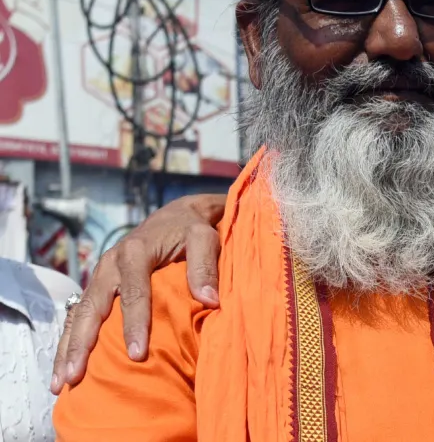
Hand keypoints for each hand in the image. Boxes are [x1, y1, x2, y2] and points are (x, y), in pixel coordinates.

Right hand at [50, 193, 226, 392]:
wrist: (176, 215)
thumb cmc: (192, 230)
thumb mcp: (204, 238)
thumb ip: (206, 265)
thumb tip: (210, 301)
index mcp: (135, 252)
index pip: (134, 293)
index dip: (134, 325)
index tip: (136, 355)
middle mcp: (110, 264)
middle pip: (91, 307)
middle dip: (82, 343)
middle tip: (75, 377)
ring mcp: (100, 276)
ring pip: (77, 314)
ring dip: (67, 347)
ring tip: (59, 382)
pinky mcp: (98, 285)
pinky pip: (77, 315)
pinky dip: (68, 340)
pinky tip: (63, 367)